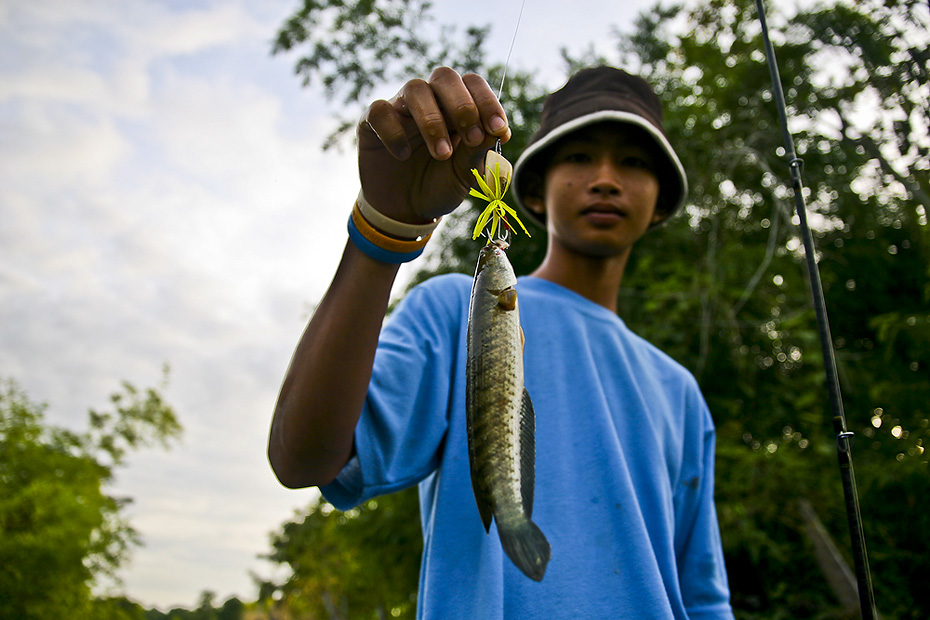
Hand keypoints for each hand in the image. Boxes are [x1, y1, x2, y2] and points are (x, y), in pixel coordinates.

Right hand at [357, 67, 510, 224]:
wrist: (406, 212)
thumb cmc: (439, 185)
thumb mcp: (465, 173)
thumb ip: (478, 150)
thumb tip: (497, 131)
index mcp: (456, 107)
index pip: (473, 84)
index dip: (488, 101)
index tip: (499, 130)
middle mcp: (429, 100)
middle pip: (445, 76)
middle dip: (462, 105)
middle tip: (472, 138)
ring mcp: (400, 108)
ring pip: (415, 88)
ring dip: (433, 120)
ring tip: (442, 154)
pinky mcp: (372, 122)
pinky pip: (380, 111)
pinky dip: (394, 132)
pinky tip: (403, 155)